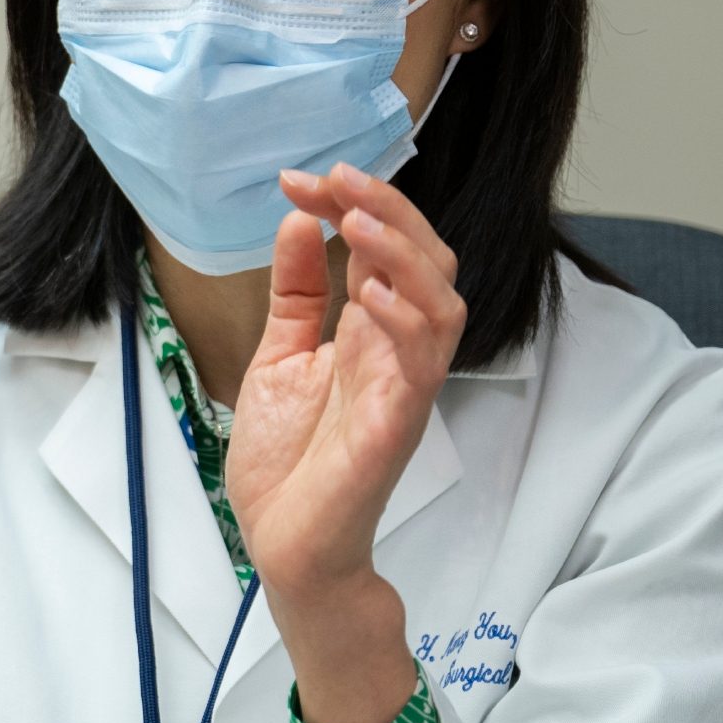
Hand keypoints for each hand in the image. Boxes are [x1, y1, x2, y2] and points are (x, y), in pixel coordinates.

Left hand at [225, 164, 464, 722]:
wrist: (284, 543)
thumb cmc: (289, 461)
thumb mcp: (280, 354)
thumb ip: (297, 291)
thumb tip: (302, 220)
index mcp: (373, 333)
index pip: (387, 250)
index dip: (354, 207)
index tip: (301, 180)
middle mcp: (399, 352)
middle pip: (428, 262)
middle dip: (388, 211)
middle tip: (337, 179)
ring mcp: (404, 387)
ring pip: (443, 304)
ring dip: (405, 255)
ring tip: (357, 220)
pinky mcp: (398, 424)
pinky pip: (422, 363)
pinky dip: (403, 318)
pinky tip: (367, 291)